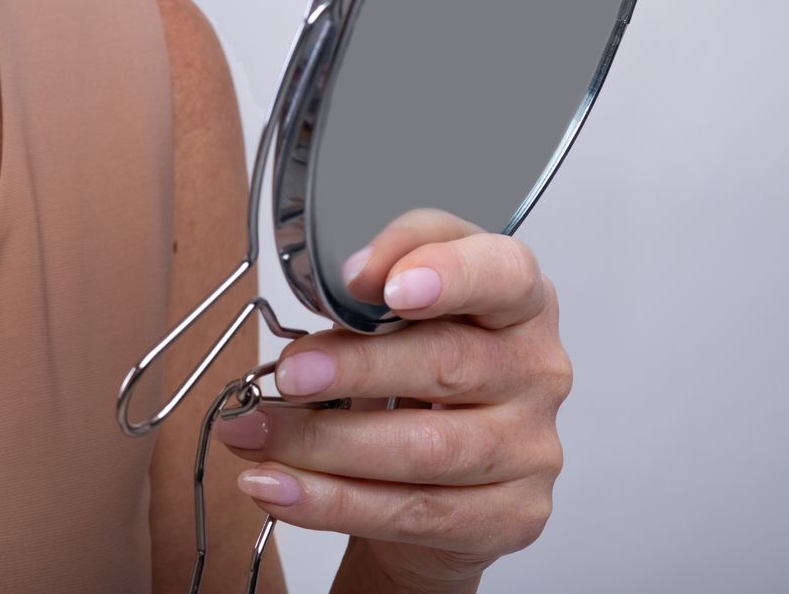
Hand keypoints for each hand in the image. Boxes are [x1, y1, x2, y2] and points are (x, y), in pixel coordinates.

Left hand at [213, 209, 571, 591]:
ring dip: (322, 443)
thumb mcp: (387, 315)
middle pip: (451, 363)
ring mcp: (530, 448)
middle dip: (356, 367)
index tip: (385, 285)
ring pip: (426, 449)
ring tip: (252, 433)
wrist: (428, 475)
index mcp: (516, 300)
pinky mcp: (510, 516)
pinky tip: (277, 487)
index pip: (503, 271)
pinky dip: (329, 501)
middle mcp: (535, 370)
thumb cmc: (408, 372)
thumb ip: (365, 295)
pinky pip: (412, 512)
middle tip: (289, 374)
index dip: (449, 273)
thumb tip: (327, 303)